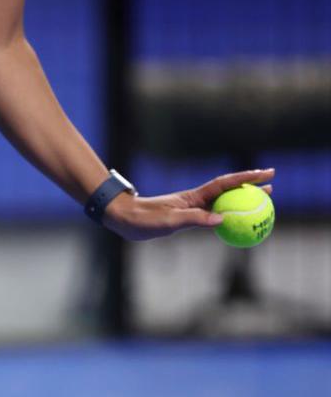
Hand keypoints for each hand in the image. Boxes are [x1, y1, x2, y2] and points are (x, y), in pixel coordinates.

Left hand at [102, 168, 274, 240]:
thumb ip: (194, 219)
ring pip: (223, 203)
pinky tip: (234, 222)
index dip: (246, 178)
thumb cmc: (143, 219)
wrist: (123, 218)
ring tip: (262, 200)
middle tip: (273, 185)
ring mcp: (191, 208)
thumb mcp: (168, 221)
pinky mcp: (185, 217)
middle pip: (229, 190)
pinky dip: (227, 216)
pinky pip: (212, 216)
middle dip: (250, 186)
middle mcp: (195, 200)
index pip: (225, 184)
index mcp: (193, 197)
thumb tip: (222, 220)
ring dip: (242, 200)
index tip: (266, 173)